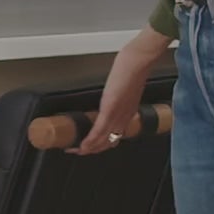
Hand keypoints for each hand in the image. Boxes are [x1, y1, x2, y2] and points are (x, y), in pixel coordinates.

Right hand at [75, 27, 174, 155]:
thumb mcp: (128, 87)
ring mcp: (117, 115)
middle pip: (108, 143)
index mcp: (128, 114)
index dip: (101, 144)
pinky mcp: (109, 109)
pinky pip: (99, 130)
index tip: (90, 145)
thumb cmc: (133, 69)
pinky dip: (90, 140)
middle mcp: (124, 118)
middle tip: (77, 151)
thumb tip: (113, 94)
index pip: (115, 137)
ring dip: (88, 148)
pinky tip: (82, 145)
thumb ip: (121, 94)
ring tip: (75, 151)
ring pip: (103, 141)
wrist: (137, 62)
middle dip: (92, 150)